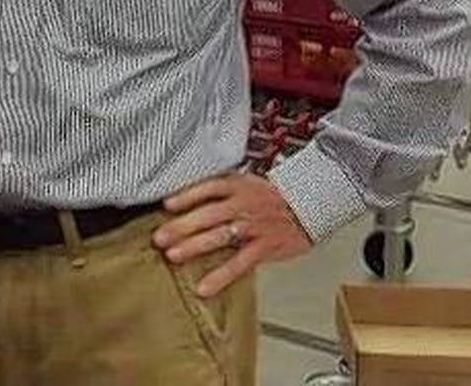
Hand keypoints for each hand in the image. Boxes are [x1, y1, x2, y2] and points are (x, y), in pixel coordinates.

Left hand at [151, 173, 312, 297]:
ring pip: (219, 237)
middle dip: (181, 227)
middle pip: (207, 215)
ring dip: (194, 247)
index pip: (208, 188)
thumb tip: (188, 200)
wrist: (311, 206)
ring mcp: (254, 226)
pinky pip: (240, 263)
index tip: (166, 205)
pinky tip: (204, 287)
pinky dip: (221, 276)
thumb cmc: (274, 197)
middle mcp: (244, 204)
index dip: (186, 196)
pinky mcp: (265, 247)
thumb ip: (222, 190)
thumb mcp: (247, 183)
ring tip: (172, 256)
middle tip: (159, 238)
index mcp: (238, 186)